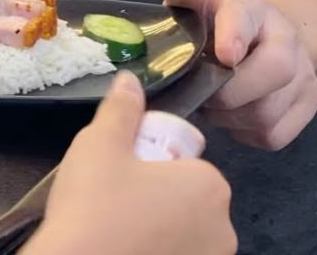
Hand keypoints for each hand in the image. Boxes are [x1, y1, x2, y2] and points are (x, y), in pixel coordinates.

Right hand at [25, 71, 235, 254]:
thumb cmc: (93, 206)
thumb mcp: (100, 145)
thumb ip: (121, 109)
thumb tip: (131, 80)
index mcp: (209, 185)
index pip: (186, 163)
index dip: (152, 164)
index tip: (122, 173)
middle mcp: (223, 229)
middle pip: (188, 201)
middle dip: (159, 198)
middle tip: (115, 200)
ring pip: (184, 235)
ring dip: (159, 230)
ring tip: (117, 229)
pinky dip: (156, 251)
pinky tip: (125, 249)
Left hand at [154, 0, 316, 149]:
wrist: (264, 40)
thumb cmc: (216, 22)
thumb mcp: (195, 0)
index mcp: (250, 6)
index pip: (246, 16)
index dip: (235, 34)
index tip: (226, 53)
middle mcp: (286, 37)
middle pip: (273, 73)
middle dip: (227, 93)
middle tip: (200, 92)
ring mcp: (303, 72)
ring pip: (267, 113)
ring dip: (230, 117)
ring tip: (213, 102)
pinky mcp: (309, 104)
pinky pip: (273, 134)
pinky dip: (245, 132)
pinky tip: (235, 115)